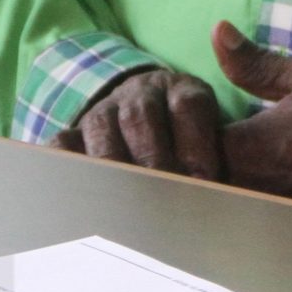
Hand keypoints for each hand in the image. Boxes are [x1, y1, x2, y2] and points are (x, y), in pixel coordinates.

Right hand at [50, 65, 223, 178]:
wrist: (154, 119)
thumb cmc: (195, 146)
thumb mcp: (217, 143)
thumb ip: (220, 161)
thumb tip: (228, 192)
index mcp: (184, 90)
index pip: (189, 105)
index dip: (195, 144)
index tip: (203, 179)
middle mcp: (143, 92)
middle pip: (141, 114)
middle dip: (153, 158)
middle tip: (163, 193)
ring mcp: (107, 109)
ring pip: (101, 123)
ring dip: (113, 163)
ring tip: (123, 201)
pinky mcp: (78, 132)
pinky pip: (63, 142)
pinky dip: (64, 161)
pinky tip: (71, 188)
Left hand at [213, 21, 291, 218]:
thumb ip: (255, 62)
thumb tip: (218, 33)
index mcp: (244, 149)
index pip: (191, 141)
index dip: (194, 127)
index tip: (209, 115)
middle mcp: (249, 190)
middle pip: (204, 177)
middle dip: (207, 158)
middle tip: (229, 139)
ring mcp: (270, 216)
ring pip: (230, 199)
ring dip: (232, 180)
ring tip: (259, 162)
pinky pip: (259, 217)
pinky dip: (260, 202)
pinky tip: (285, 184)